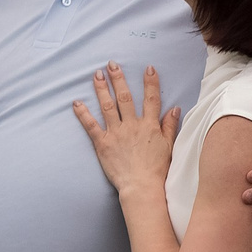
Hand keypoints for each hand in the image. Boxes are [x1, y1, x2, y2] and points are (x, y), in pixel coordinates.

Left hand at [72, 62, 180, 196]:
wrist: (142, 186)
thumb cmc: (157, 169)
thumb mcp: (169, 146)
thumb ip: (170, 125)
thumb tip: (175, 108)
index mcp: (149, 125)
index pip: (151, 99)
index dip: (150, 82)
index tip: (148, 68)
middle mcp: (132, 125)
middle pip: (125, 97)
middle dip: (118, 79)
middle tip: (111, 64)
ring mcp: (116, 133)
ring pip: (108, 106)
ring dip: (101, 89)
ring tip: (96, 75)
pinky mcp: (103, 143)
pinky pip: (91, 126)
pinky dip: (83, 114)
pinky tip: (76, 103)